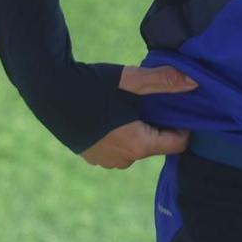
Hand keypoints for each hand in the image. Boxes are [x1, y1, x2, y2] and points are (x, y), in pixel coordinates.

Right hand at [80, 65, 197, 169]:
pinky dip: (121, 134)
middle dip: (158, 125)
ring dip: (139, 130)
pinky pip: (117, 149)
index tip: (176, 106)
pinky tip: (111, 113)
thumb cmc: (92, 84)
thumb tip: (194, 83)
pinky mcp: (91, 156)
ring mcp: (105, 161)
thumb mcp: (131, 80)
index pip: (177, 144)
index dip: (182, 125)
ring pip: (136, 147)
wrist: (47, 89)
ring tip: (129, 105)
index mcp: (137, 145)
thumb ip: (164, 82)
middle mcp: (122, 160)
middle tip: (150, 101)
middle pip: (156, 145)